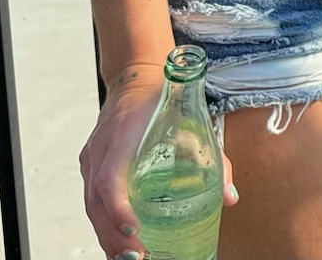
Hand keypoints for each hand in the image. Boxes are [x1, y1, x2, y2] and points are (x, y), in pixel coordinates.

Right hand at [79, 65, 237, 257]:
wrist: (136, 79)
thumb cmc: (165, 102)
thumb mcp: (195, 125)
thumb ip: (214, 160)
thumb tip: (230, 198)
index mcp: (122, 137)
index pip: (110, 180)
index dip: (119, 208)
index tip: (134, 229)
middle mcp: (100, 151)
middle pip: (96, 203)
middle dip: (114, 235)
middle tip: (137, 258)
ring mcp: (92, 160)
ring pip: (91, 206)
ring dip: (107, 236)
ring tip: (130, 258)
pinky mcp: (92, 167)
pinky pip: (93, 201)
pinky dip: (104, 225)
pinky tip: (119, 244)